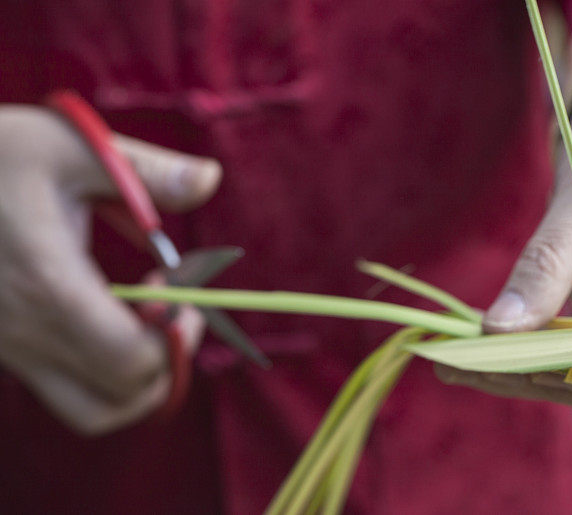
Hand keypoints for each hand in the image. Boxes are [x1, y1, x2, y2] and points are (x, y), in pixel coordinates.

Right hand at [0, 105, 220, 433]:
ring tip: (151, 322)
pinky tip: (109, 318)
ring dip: (141, 379)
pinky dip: (105, 376)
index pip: (132, 359)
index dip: (176, 335)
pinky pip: (65, 391)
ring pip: (93, 409)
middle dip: (170, 358)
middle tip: (177, 306)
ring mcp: (9, 349)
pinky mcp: (3, 349)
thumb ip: (146, 171)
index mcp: (49, 284)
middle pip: (122, 397)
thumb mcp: (71, 145)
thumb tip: (212, 178)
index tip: (177, 286)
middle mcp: (25, 332)